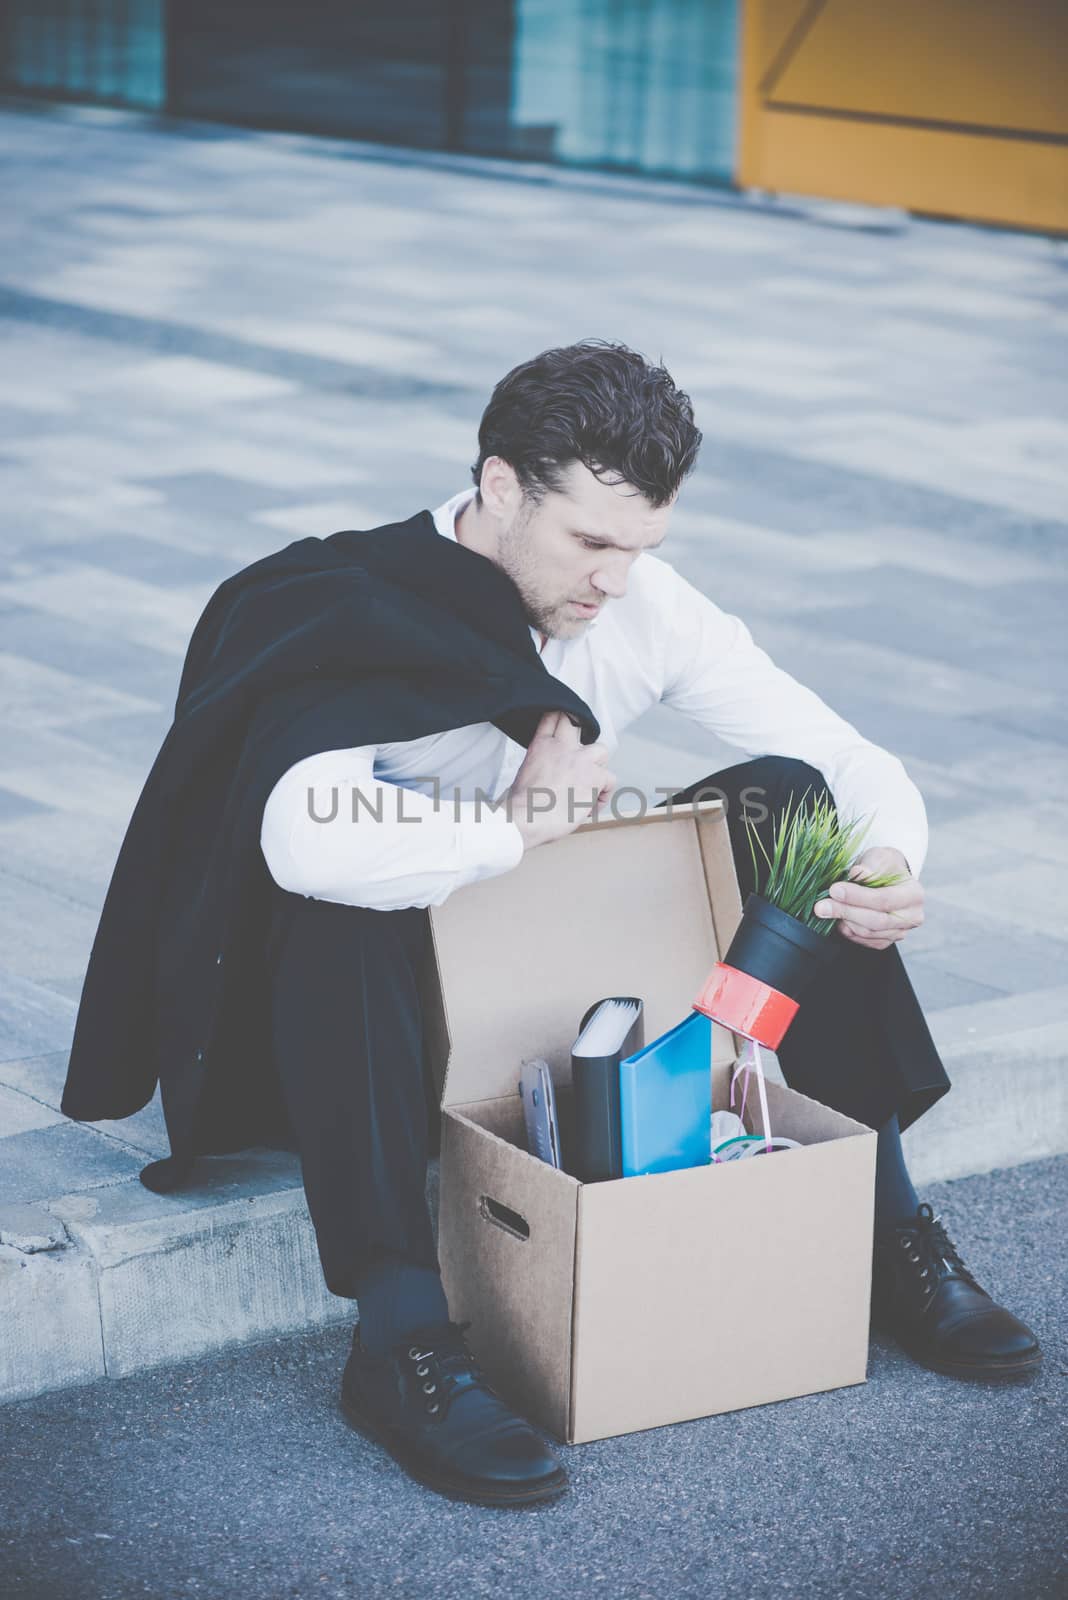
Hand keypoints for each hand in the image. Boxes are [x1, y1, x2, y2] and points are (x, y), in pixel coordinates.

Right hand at [506, 711, 614, 851]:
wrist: (528, 817)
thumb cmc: (521, 804)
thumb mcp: (523, 773)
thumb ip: (539, 764)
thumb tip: (546, 776)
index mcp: (542, 745)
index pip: (553, 717)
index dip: (560, 719)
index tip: (564, 727)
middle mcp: (563, 747)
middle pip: (577, 722)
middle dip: (581, 735)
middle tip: (580, 757)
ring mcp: (581, 760)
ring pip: (602, 750)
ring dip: (598, 766)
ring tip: (591, 782)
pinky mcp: (595, 777)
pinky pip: (610, 780)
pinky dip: (604, 794)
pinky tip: (591, 806)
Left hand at [813, 846, 923, 949]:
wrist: (886, 877)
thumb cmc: (882, 865)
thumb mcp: (879, 857)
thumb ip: (870, 865)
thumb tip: (857, 874)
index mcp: (914, 894)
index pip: (884, 900)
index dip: (857, 897)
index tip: (834, 890)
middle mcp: (912, 916)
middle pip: (876, 921)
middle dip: (845, 912)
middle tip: (821, 906)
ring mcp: (900, 931)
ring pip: (868, 933)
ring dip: (844, 922)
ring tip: (826, 909)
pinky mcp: (887, 940)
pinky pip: (866, 941)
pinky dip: (848, 932)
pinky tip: (838, 920)